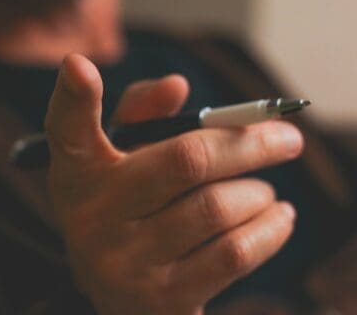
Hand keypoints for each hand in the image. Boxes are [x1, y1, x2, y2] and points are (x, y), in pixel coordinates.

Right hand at [45, 54, 301, 314]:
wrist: (123, 295)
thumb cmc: (131, 205)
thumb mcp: (124, 157)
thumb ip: (146, 112)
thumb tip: (179, 86)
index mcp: (79, 172)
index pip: (67, 128)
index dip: (73, 95)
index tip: (78, 65)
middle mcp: (92, 217)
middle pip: (189, 160)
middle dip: (252, 143)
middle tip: (289, 138)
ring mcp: (125, 263)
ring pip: (220, 207)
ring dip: (259, 192)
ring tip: (264, 191)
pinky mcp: (162, 300)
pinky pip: (235, 253)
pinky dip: (270, 229)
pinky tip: (278, 217)